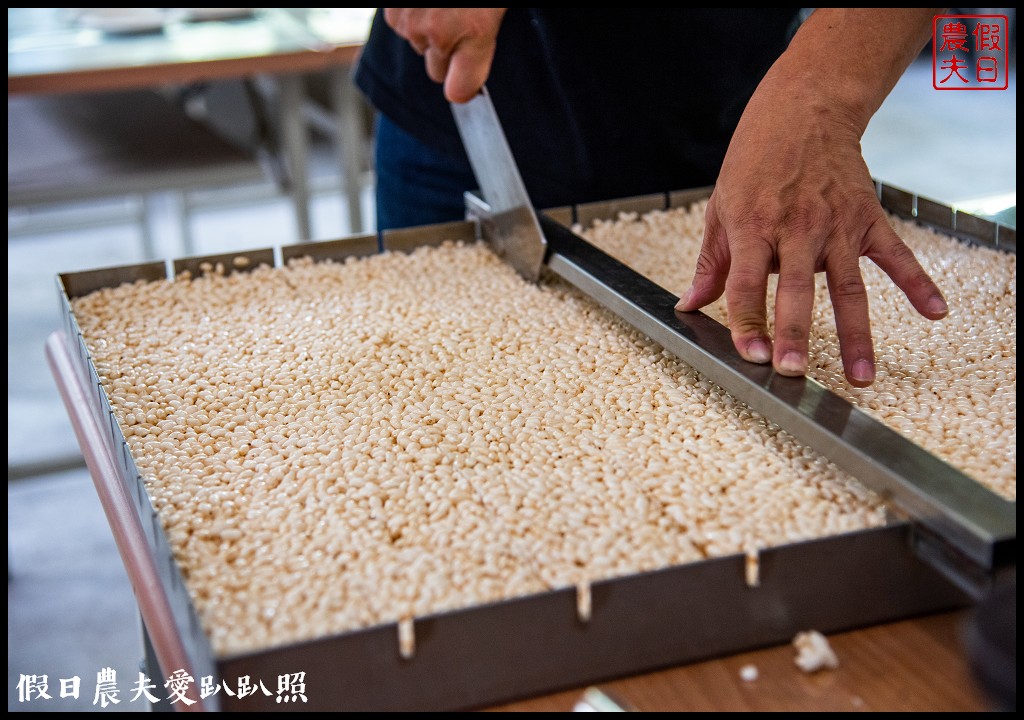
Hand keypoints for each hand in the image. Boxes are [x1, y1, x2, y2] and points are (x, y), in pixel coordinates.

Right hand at [384, 8, 506, 102]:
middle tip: (458, 21)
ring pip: (419, 47)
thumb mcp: (493, 7)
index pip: (461, 91)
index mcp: (476, 29)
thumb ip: (483, 40)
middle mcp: (441, 32)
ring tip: (443, 3)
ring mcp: (413, 22)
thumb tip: (470, 70)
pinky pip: (401, 26)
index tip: (465, 84)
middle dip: (447, 53)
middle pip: (438, 71)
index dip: (463, 86)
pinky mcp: (392, 12)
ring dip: (427, 30)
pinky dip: (410, 13)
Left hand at [675, 8, 946, 387]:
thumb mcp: (720, 207)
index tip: (751, 356)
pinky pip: (895, 257)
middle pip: (796, 290)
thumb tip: (689, 304)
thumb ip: (711, 262)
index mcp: (753, 225)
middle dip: (794, 333)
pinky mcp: (867, 219)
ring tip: (860, 377)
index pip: (746, 285)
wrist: (804, 109)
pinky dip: (917, 284)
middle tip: (793, 373)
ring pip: (848, 288)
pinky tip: (934, 313)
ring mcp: (836, 224)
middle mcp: (796, 228)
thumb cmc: (754, 161)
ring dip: (855, 334)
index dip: (746, 322)